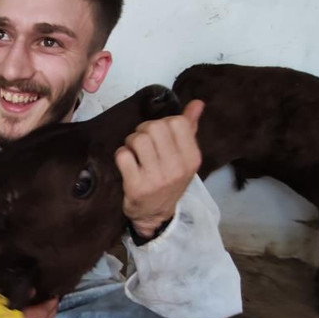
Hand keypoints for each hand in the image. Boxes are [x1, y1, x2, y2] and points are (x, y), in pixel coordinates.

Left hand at [115, 100, 203, 237]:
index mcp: (191, 158)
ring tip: (134, 153)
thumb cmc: (169, 180)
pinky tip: (126, 164)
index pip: (176, 122)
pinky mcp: (136, 187)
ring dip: (130, 142)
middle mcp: (177, 168)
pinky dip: (121, 156)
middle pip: (154, 128)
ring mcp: (157, 179)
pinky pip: (123, 155)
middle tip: (142, 144)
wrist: (154, 215)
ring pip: (137, 140)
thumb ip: (189, 128)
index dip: (163, 123)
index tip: (159, 136)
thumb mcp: (184, 157)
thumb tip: (197, 103)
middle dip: (143, 131)